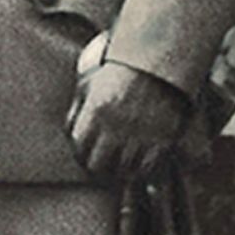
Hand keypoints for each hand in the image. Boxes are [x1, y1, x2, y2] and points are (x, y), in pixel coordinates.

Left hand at [68, 61, 189, 177]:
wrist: (160, 62)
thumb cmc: (122, 70)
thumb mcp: (91, 82)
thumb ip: (78, 109)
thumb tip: (70, 133)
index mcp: (97, 112)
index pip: (79, 148)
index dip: (80, 156)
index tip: (85, 158)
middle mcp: (117, 126)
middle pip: (98, 165)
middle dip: (96, 169)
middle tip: (100, 169)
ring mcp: (141, 134)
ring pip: (123, 170)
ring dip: (120, 172)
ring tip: (120, 169)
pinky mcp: (163, 139)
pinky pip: (148, 167)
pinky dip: (142, 171)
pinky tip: (138, 166)